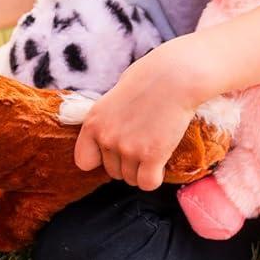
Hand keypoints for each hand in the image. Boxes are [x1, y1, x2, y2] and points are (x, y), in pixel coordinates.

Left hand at [73, 39, 203, 190]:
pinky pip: (148, 183)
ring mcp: (128, 148)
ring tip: (155, 146)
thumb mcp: (116, 95)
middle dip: (127, 162)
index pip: (84, 161)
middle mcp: (107, 137)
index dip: (101, 159)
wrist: (176, 76)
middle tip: (144, 142)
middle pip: (113, 172)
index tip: (116, 150)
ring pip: (132, 179)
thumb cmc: (150, 78)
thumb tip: (112, 137)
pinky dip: (155, 178)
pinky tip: (161, 163)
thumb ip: (109, 119)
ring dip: (143, 169)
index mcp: (93, 122)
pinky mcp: (152, 155)